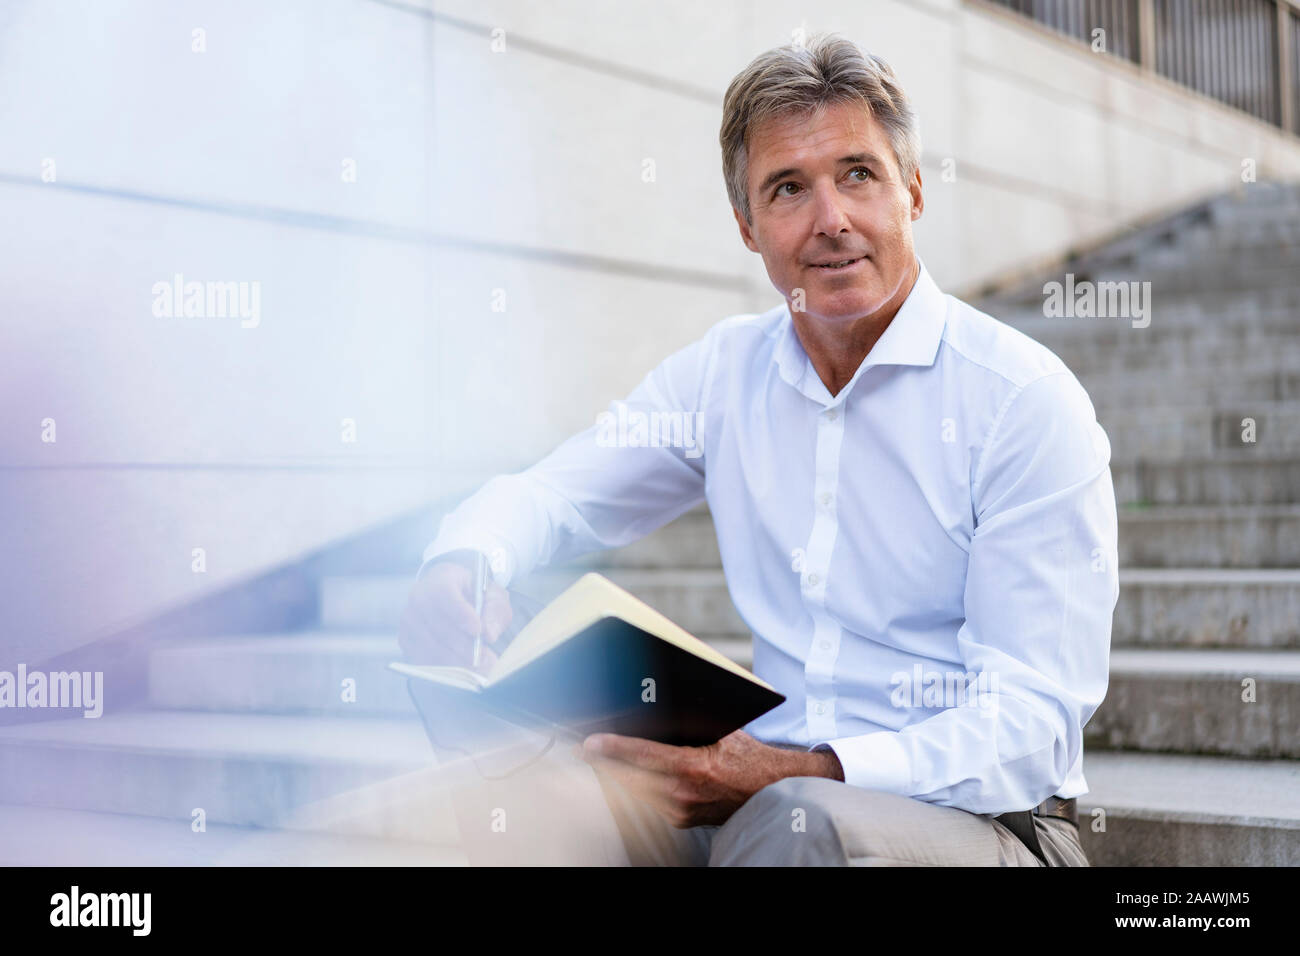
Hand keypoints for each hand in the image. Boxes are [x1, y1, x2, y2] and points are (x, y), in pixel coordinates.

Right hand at [397, 557, 512, 673]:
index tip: (478, 630)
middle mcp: (419, 597)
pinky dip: (443, 667)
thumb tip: (488, 634)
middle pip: (438, 625)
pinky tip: (463, 671)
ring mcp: (409, 619)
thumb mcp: (492, 595)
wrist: (452, 595)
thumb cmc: (473, 595)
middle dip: (463, 646)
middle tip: (485, 659)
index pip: (444, 594)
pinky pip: (422, 658)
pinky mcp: (405, 639)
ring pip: (430, 646)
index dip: (460, 613)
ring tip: (479, 668)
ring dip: (456, 661)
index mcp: (440, 579)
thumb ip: (494, 611)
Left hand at [579, 729, 842, 827]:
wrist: (770, 790)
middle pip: (630, 777)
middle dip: (604, 762)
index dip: (613, 749)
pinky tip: (622, 775)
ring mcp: (682, 810)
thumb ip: (689, 722)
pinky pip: (647, 802)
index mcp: (694, 766)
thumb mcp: (721, 730)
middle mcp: (685, 793)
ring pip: (635, 792)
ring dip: (615, 775)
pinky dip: (632, 787)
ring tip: (597, 759)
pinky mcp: (682, 820)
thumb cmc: (747, 756)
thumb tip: (656, 707)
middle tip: (585, 749)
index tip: (590, 743)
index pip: (643, 755)